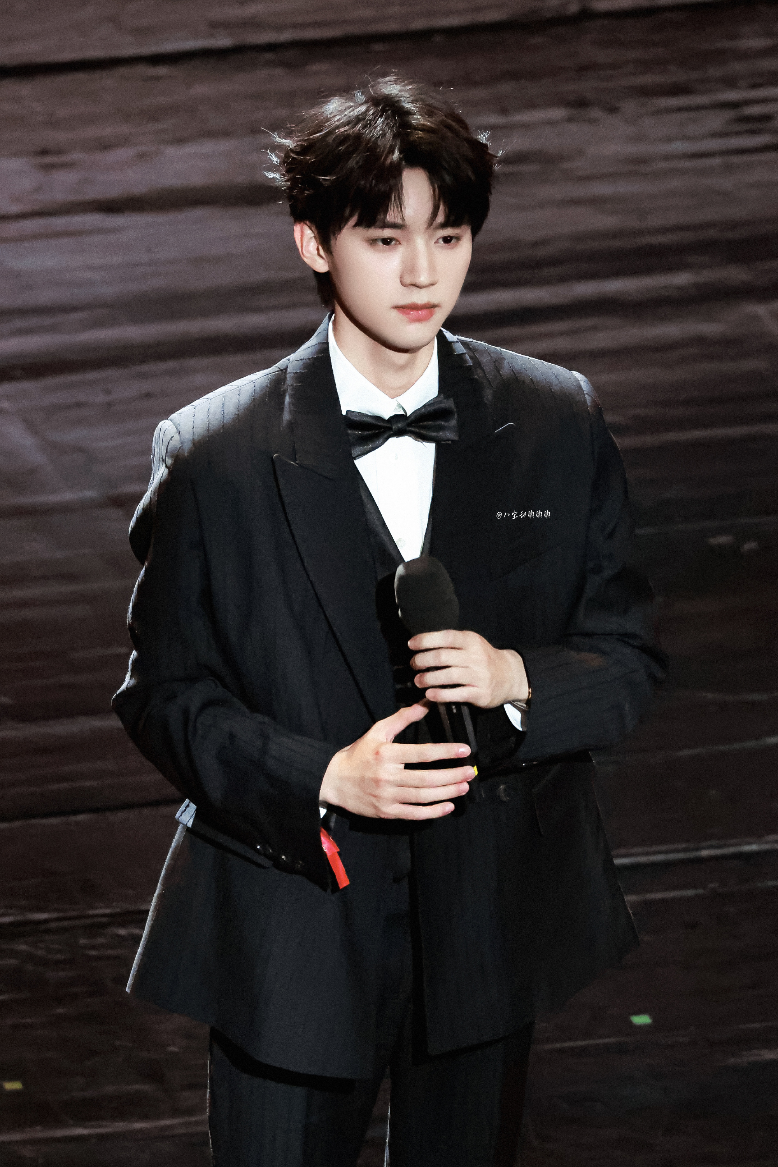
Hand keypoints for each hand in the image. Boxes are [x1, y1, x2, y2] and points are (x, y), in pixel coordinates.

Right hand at [319, 703, 474, 819]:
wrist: (334, 780)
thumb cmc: (359, 754)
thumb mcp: (378, 731)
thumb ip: (403, 718)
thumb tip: (426, 703)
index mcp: (387, 754)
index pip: (422, 753)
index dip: (446, 752)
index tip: (464, 750)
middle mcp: (388, 776)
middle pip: (426, 778)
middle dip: (452, 775)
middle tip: (469, 772)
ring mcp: (387, 796)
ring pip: (423, 797)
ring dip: (447, 793)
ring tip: (463, 787)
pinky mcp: (387, 811)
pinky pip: (414, 813)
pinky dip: (433, 811)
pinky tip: (447, 806)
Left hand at [408, 630, 528, 707]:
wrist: (510, 675)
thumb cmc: (483, 658)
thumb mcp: (472, 644)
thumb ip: (452, 643)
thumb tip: (421, 644)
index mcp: (471, 640)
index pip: (445, 637)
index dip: (425, 640)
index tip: (411, 645)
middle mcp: (476, 656)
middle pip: (443, 657)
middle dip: (423, 661)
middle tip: (413, 665)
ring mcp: (479, 675)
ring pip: (448, 676)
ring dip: (428, 678)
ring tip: (418, 681)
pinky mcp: (480, 693)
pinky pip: (457, 694)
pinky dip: (440, 694)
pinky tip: (430, 694)